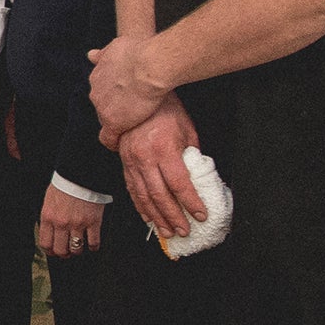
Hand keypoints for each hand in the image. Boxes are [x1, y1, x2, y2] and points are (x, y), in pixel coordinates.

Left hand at [36, 183, 109, 258]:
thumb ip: (49, 217)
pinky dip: (93, 247)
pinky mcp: (93, 222)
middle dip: (64, 254)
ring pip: (76, 249)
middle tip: (67, 252)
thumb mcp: (49, 200)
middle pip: (61, 250)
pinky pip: (93, 242)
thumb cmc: (65, 184)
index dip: (50, 251)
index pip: (45, 243)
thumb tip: (50, 232)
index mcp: (48, 217)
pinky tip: (92, 245)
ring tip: (79, 247)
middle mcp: (61, 223)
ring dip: (77, 251)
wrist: (81, 173)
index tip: (54, 252)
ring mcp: (78, 224)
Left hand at [87, 32, 171, 140]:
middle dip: (114, 109)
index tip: (122, 100)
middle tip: (131, 111)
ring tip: (131, 125)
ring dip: (117, 122)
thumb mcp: (117, 46)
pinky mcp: (113, 123)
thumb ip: (104, 53)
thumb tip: (91, 55)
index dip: (113, 97)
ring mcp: (102, 109)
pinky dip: (114, 142)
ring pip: (106, 120)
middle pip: (102, 106)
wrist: (148, 66)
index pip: (101, 92)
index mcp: (97, 76)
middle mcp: (95, 93)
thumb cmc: (139, 52)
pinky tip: (120, 143)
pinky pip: (108, 138)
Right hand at [115, 101, 204, 244]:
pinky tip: (148, 217)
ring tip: (167, 231)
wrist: (135, 93)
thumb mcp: (187, 129)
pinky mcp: (124, 162)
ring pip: (144, 196)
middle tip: (184, 230)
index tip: (201, 214)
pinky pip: (132, 189)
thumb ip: (191, 153)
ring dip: (156, 217)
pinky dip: (140, 206)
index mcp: (163, 148)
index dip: (191, 202)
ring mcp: (131, 161)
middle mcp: (145, 157)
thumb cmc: (165, 108)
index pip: (180, 184)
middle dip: (174, 217)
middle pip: (160, 196)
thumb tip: (198, 175)